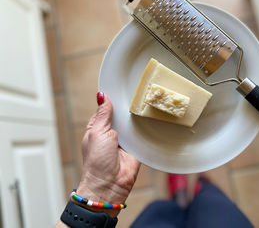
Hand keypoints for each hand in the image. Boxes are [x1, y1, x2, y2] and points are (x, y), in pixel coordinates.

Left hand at [76, 92, 139, 216]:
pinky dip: (145, 128)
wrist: (110, 184)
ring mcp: (125, 139)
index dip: (112, 99)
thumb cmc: (97, 161)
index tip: (121, 86)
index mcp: (98, 127)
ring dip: (136, 117)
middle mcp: (112, 132)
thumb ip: (103, 114)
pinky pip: (142, 134)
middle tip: (136, 93)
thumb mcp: (97, 132)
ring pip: (132, 123)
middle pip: (121, 114)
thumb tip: (102, 96)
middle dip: (127, 107)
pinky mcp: (136, 146)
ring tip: (145, 102)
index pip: (106, 108)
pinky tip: (150, 117)